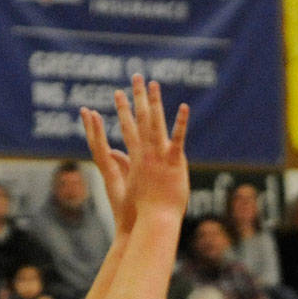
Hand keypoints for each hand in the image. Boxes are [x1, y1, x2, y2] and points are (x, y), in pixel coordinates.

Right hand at [82, 76, 188, 234]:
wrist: (153, 222)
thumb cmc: (143, 210)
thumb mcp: (130, 187)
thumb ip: (124, 168)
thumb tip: (114, 157)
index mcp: (135, 159)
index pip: (127, 129)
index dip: (122, 111)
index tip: (118, 94)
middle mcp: (144, 153)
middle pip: (139, 119)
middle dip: (136, 97)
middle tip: (135, 77)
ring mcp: (158, 156)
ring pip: (155, 124)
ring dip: (154, 102)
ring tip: (153, 83)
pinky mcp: (173, 162)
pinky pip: (177, 139)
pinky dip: (180, 123)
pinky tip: (183, 107)